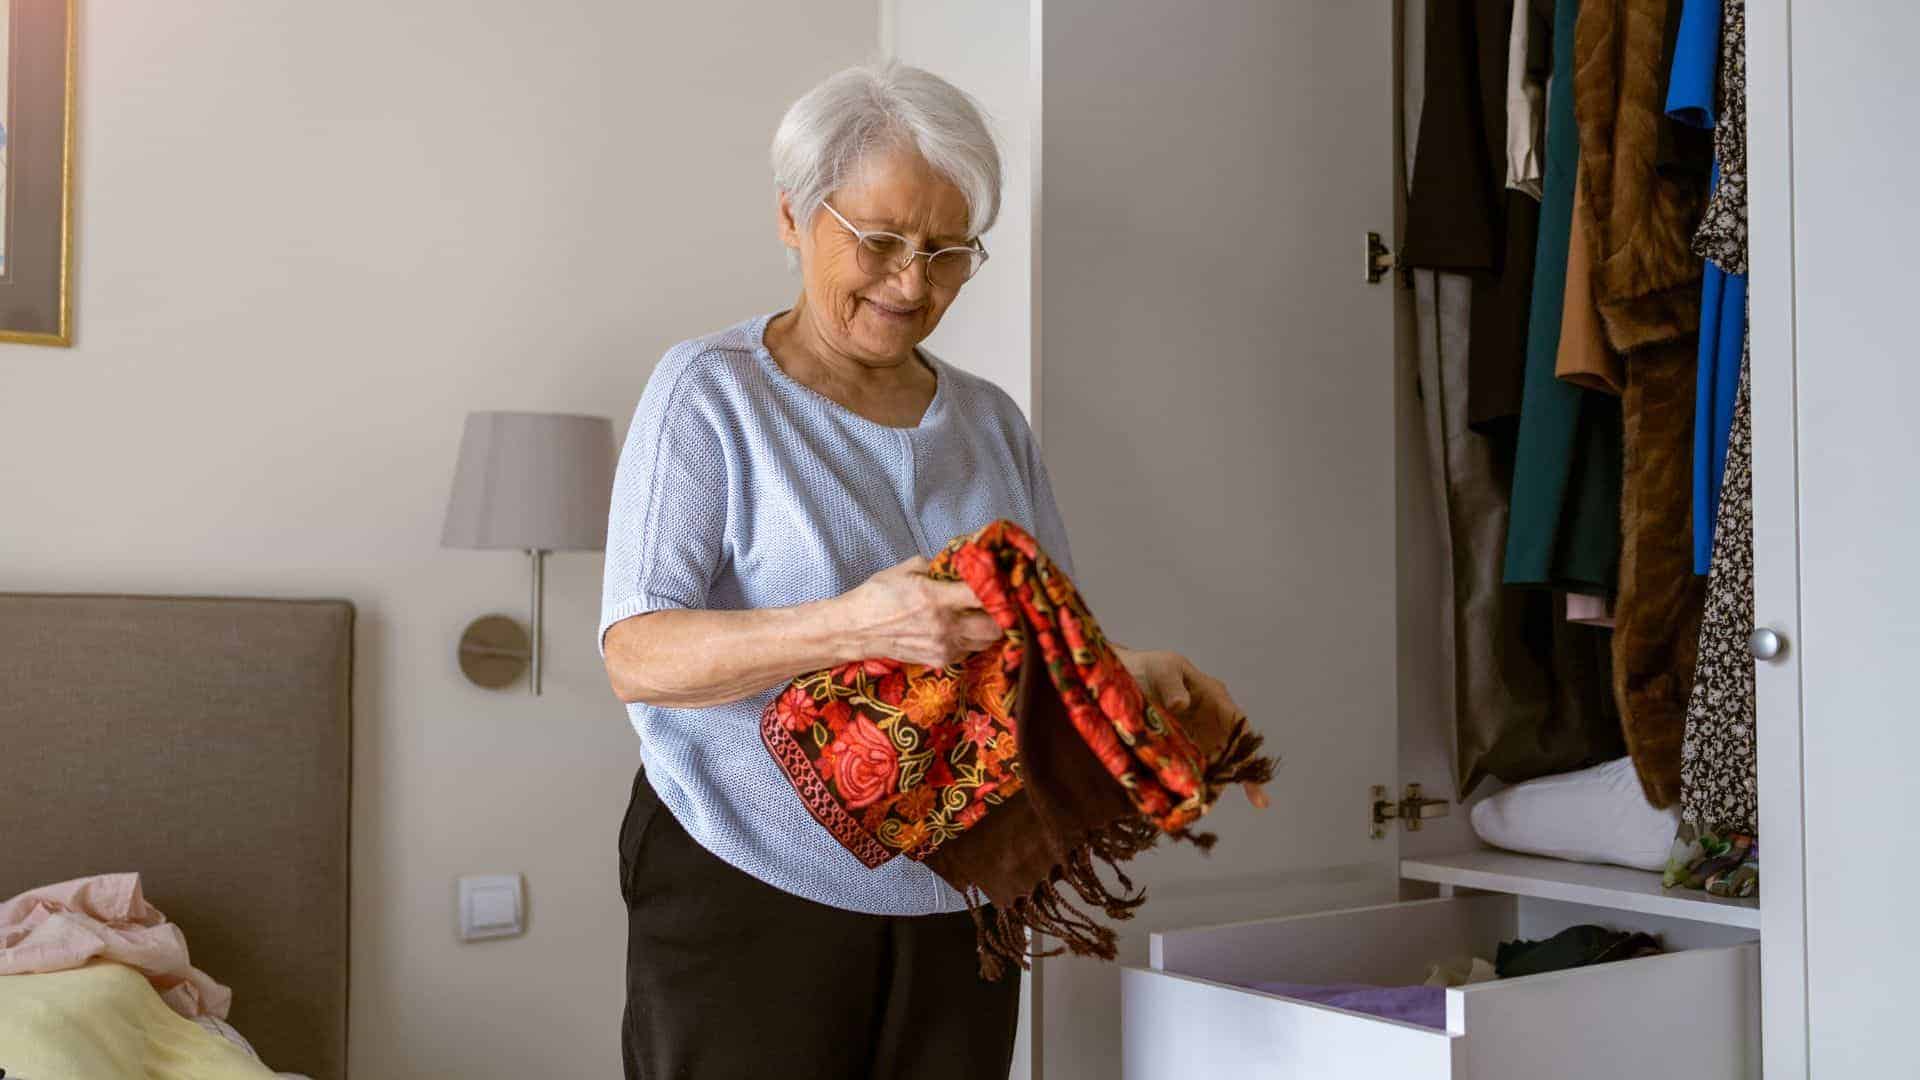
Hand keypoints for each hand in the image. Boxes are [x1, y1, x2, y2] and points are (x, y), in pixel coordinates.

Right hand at [835, 555, 1004, 667]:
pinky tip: (966, 626)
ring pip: (987, 641)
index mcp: (936, 598)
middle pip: (996, 625)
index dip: (1001, 587)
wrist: (855, 630)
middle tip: (1002, 599)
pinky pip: (971, 650)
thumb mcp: (907, 568)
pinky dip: (975, 639)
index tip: (1006, 579)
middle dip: (1004, 612)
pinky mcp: (940, 660)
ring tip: (987, 613)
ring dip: (992, 627)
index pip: (983, 595)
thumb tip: (963, 564)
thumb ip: (939, 566)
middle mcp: (944, 626)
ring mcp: (944, 647)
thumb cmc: (877, 595)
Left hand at [1114, 646, 1269, 808]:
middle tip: (1233, 797)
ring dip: (1215, 783)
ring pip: (1215, 764)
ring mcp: (1198, 738)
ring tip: (1207, 803)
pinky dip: (1196, 784)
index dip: (1247, 747)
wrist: (1121, 679)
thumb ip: (1172, 683)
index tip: (1249, 767)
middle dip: (1234, 774)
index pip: (1238, 724)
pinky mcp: (1181, 750)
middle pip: (1232, 751)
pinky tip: (1193, 802)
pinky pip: (1194, 769)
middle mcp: (1212, 721)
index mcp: (1214, 697)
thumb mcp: (1162, 668)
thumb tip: (1181, 704)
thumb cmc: (1148, 667)